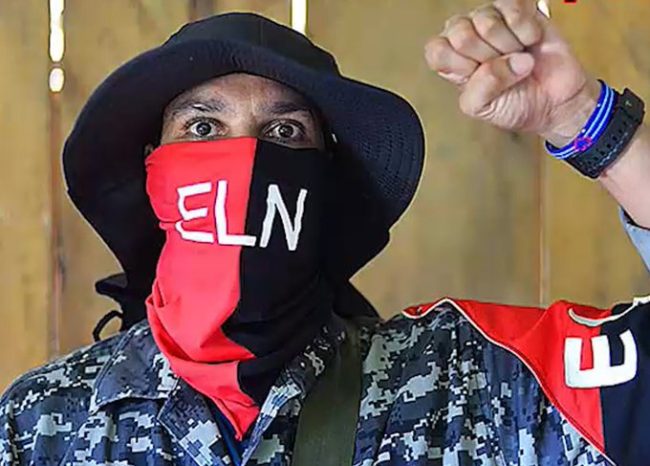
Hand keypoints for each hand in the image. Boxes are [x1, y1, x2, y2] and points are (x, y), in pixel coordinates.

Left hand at [424, 0, 599, 145]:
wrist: (554, 102)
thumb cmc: (515, 104)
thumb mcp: (482, 108)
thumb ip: (479, 88)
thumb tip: (502, 63)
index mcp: (451, 62)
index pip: (436, 50)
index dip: (460, 64)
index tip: (477, 76)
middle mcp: (467, 38)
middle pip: (460, 33)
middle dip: (488, 57)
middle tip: (502, 68)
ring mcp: (491, 20)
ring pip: (486, 21)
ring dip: (509, 46)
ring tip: (517, 56)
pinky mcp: (518, 9)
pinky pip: (513, 9)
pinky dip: (526, 31)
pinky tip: (528, 42)